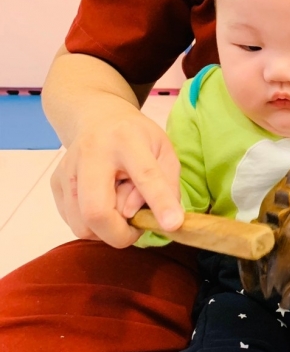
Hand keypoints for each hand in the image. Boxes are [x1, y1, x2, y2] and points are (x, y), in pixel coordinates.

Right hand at [50, 107, 183, 247]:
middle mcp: (90, 153)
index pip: (145, 175)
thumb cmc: (137, 138)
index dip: (160, 203)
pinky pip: (74, 223)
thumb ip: (167, 185)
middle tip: (137, 228)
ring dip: (107, 230)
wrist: (96, 117)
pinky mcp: (55, 183)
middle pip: (96, 211)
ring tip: (120, 208)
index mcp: (126, 140)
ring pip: (82, 225)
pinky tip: (104, 204)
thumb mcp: (164, 151)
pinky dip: (94, 226)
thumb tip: (155, 219)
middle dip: (120, 234)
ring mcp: (67, 169)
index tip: (172, 224)